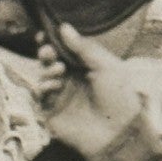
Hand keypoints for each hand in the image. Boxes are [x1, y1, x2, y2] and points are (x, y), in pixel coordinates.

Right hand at [33, 25, 146, 156]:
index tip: (45, 33)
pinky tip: (53, 85)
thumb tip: (64, 27)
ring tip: (58, 70)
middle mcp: (72, 81)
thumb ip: (85, 47)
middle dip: (46, 52)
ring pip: (43, 76)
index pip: (64, 51)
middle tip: (47, 50)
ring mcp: (62, 97)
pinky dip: (43, 87)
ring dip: (46, 69)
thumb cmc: (121, 99)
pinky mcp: (53, 113)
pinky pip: (39, 96)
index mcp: (86, 69)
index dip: (53, 41)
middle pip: (49, 61)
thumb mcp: (107, 66)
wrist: (121, 133)